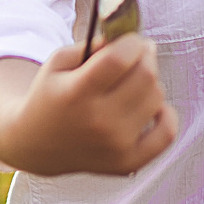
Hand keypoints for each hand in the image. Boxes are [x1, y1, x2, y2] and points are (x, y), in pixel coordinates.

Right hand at [0, 35, 178, 175]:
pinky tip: (149, 107)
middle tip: (134, 56)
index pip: (121, 58)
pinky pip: (167, 132)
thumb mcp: (59, 62)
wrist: (36, 144)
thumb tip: (133, 42)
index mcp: (76, 93)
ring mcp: (115, 146)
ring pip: (157, 97)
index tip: (128, 41)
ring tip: (131, 84)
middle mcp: (98, 122)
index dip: (131, 42)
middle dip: (144, 57)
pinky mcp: (128, 163)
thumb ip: (94, 44)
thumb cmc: (51, 95)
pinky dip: (165, 114)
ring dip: (150, 83)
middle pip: (146, 75)